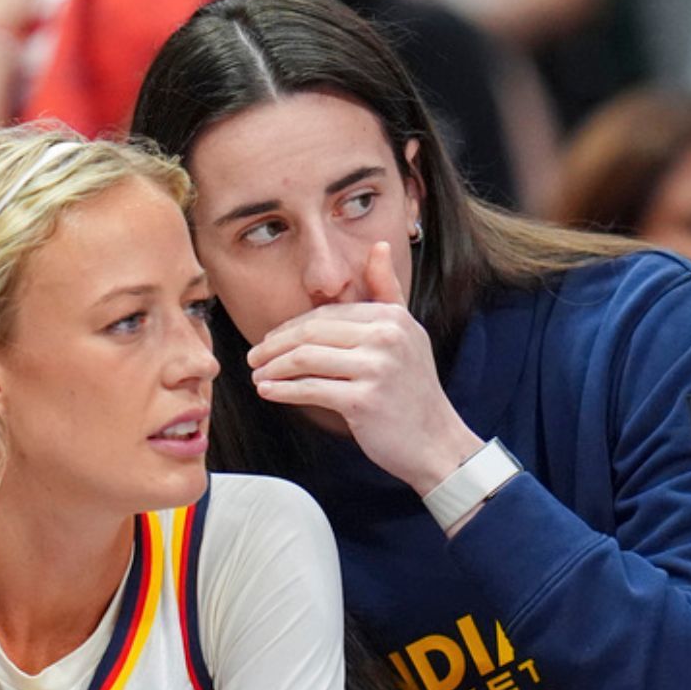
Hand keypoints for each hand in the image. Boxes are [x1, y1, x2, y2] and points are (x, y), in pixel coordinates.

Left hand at [247, 242, 481, 492]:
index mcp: (392, 318)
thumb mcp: (407, 334)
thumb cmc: (414, 391)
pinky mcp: (363, 401)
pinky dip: (283, 390)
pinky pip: (310, 389)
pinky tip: (268, 392)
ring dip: (273, 368)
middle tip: (254, 357)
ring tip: (258, 375)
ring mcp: (376, 368)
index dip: (291, 328)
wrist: (436, 442)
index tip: (271, 341)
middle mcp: (386, 337)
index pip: (326, 315)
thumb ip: (387, 292)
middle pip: (311, 333)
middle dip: (275, 346)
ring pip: (305, 359)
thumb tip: (378, 247)